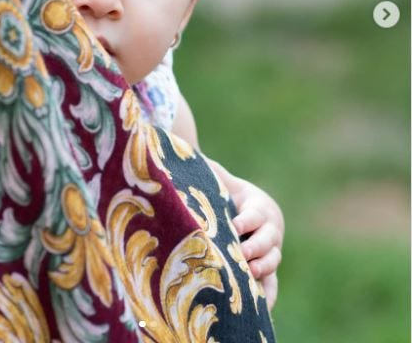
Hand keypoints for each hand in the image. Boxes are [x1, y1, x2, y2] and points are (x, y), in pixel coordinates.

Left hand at [206, 159, 283, 308]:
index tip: (235, 224)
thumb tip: (189, 152)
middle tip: (243, 252)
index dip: (246, 220)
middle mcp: (269, 230)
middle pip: (267, 239)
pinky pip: (272, 285)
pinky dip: (268, 295)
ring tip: (249, 275)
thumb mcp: (223, 182)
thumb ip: (211, 171)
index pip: (254, 214)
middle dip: (256, 246)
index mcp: (258, 207)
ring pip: (272, 261)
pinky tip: (260, 308)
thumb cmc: (231, 195)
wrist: (247, 211)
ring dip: (262, 268)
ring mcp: (270, 251)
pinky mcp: (267, 269)